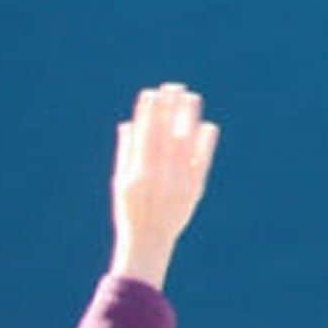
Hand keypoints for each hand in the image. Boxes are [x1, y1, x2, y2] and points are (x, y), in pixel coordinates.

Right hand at [110, 83, 217, 288]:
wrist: (149, 240)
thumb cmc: (131, 210)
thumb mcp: (120, 182)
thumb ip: (126, 152)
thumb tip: (128, 122)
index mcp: (137, 173)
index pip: (143, 136)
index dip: (147, 113)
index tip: (150, 92)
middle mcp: (158, 176)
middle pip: (165, 134)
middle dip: (169, 108)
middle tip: (174, 87)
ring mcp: (178, 182)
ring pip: (185, 142)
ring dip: (188, 118)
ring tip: (191, 97)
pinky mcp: (195, 188)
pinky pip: (202, 160)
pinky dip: (205, 142)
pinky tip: (206, 125)